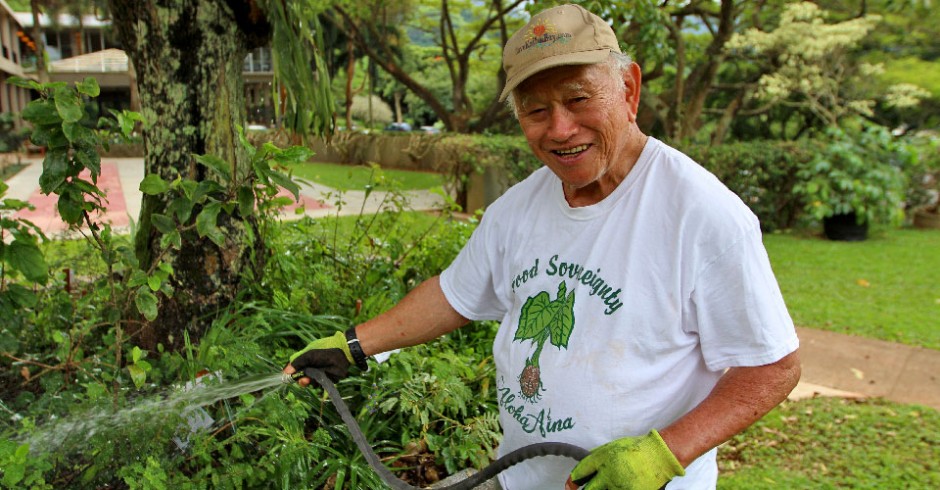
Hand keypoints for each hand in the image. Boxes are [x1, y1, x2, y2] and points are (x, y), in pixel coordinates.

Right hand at [284, 331, 353, 383]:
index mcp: (304, 362)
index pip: (294, 370)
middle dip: (301, 380)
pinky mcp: (326, 380)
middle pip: (301, 379)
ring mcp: (318, 375)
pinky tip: (321, 378)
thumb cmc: (324, 351)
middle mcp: (310, 369)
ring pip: (310, 383)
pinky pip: (319, 385)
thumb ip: (297, 363)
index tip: (288, 377)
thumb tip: (285, 372)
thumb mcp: (308, 355)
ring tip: (314, 377)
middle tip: (304, 379)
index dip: (291, 374)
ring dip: (310, 381)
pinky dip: (319, 383)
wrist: (341, 353)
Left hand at [568, 430, 683, 489]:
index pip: (580, 472)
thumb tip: (585, 466)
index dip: (572, 481)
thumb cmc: (635, 449)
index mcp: (603, 460)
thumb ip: (597, 456)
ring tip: (607, 486)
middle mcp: (609, 475)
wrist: (658, 456)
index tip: (570, 485)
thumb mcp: (612, 447)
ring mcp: (619, 487)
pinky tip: (617, 487)